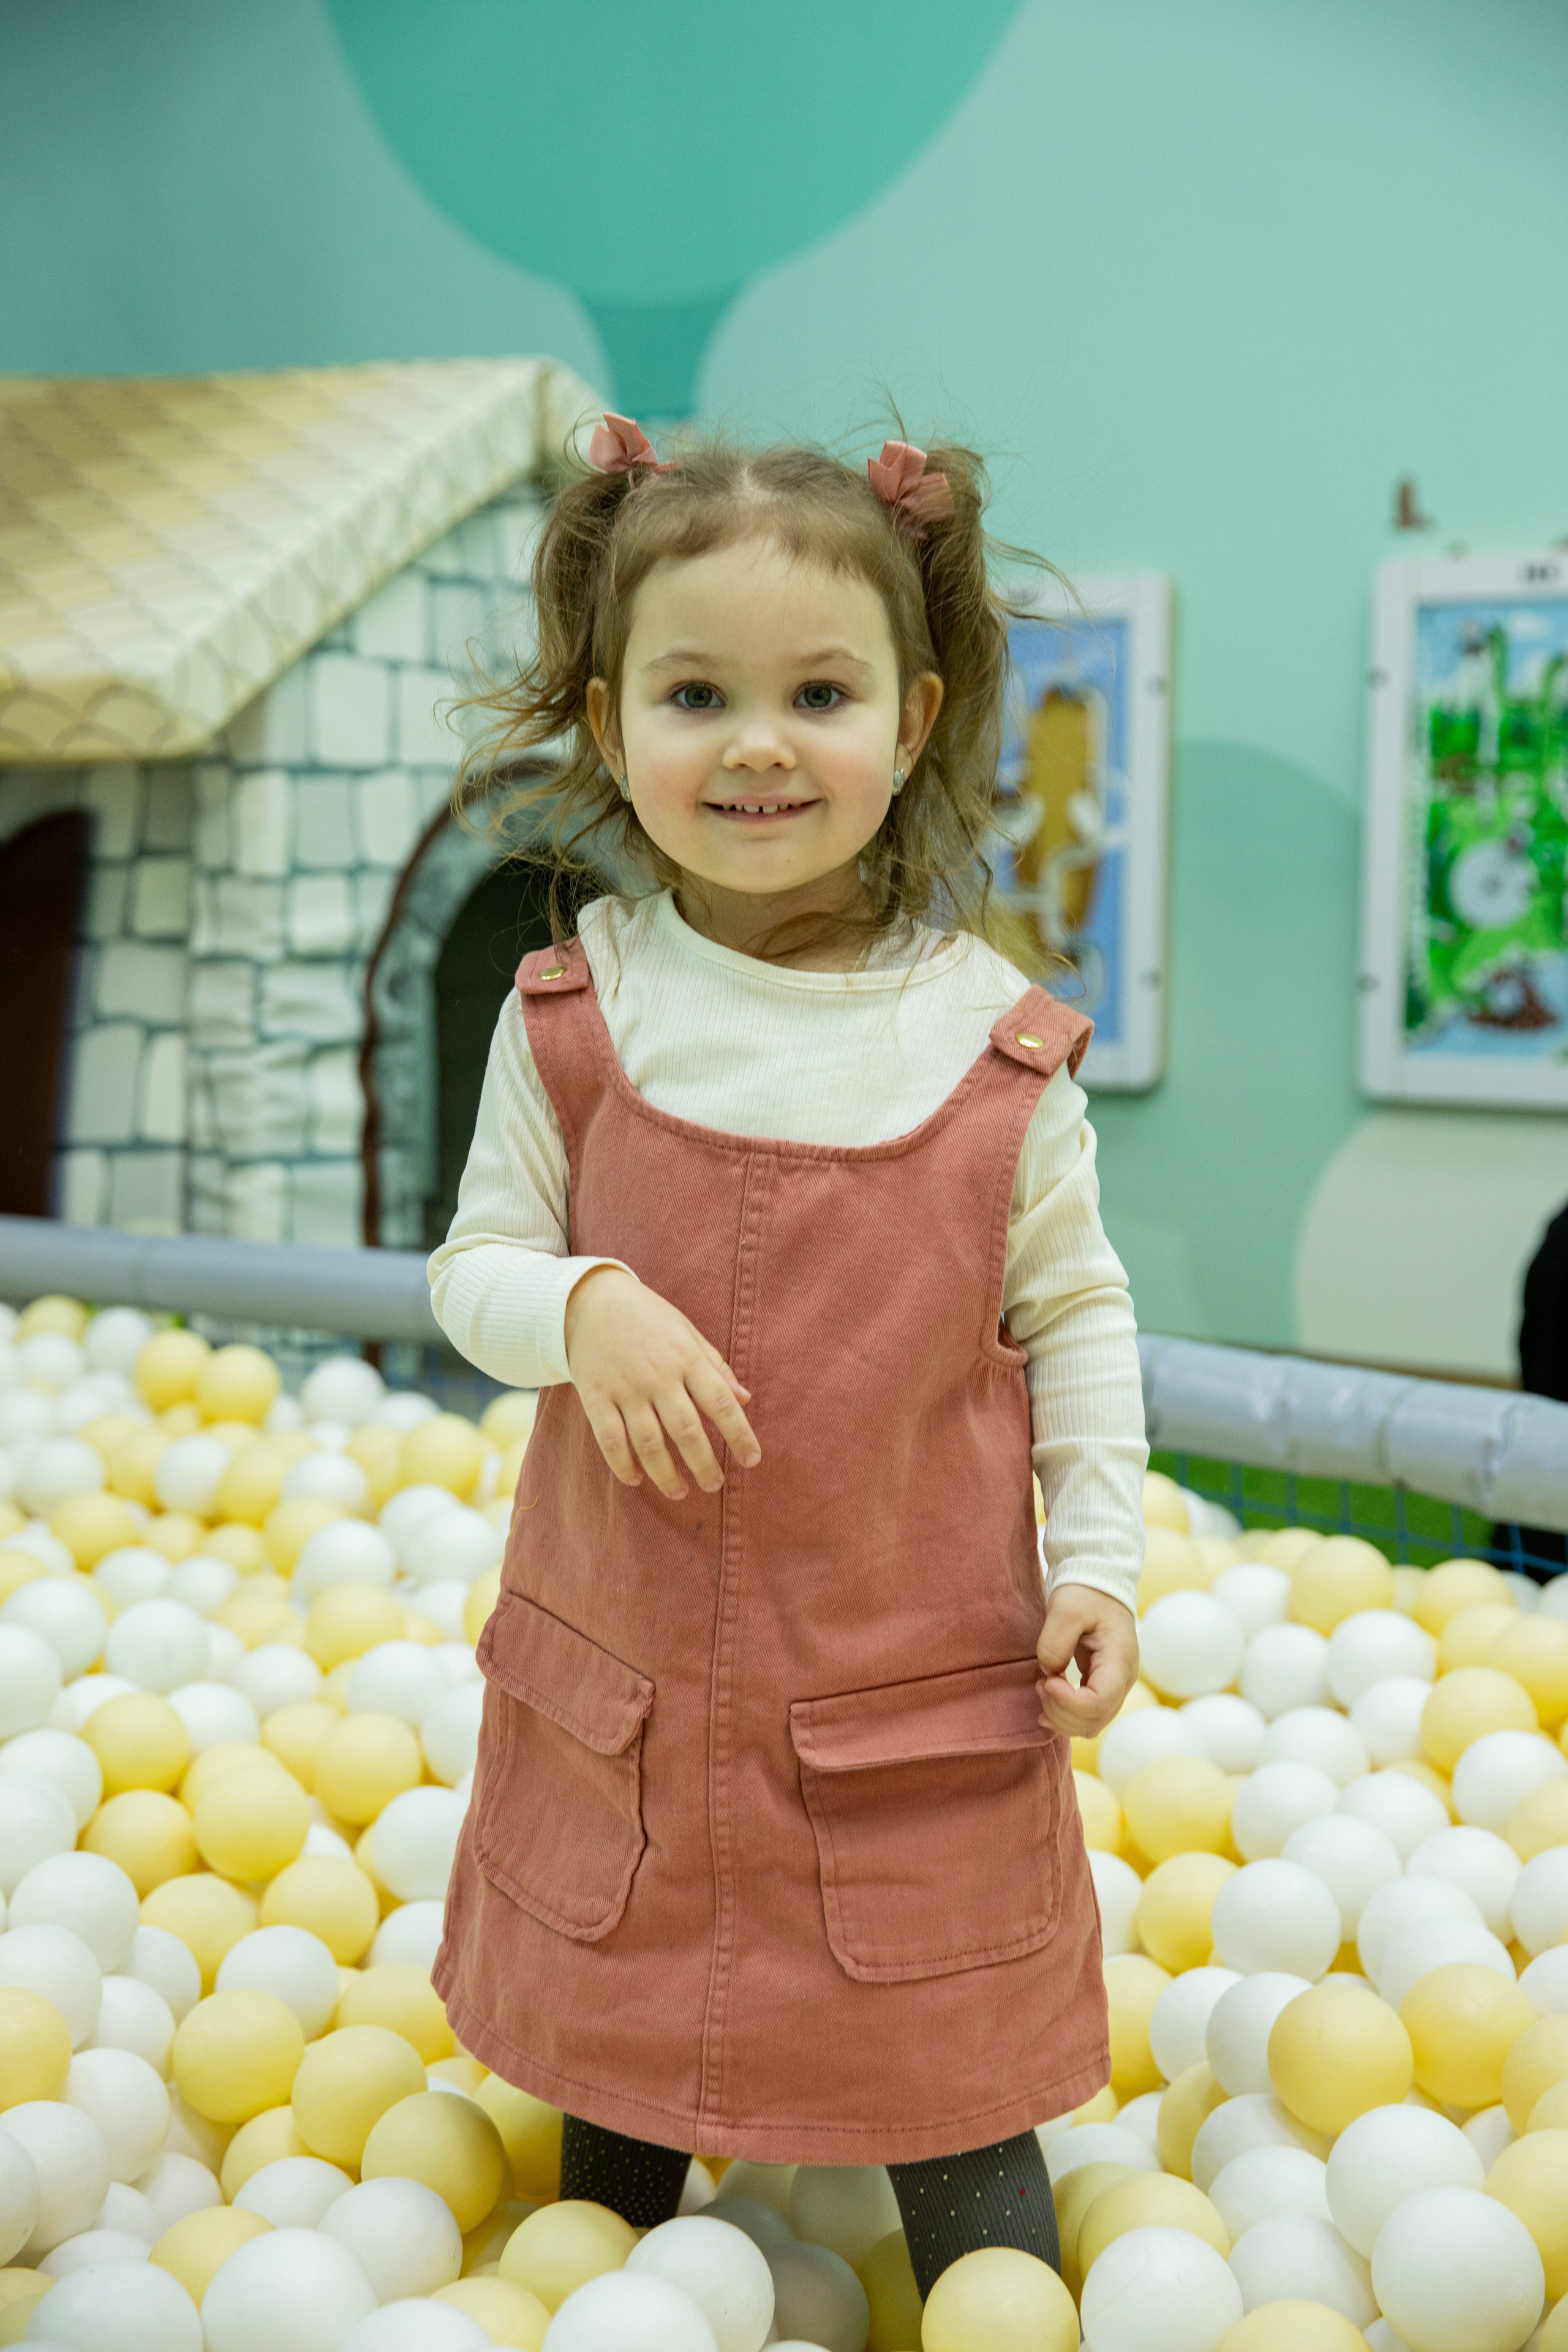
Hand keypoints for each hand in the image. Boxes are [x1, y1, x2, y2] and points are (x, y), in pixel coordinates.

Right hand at [564, 1265, 761, 1501]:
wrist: (589, 1301)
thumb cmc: (648, 1318)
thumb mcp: (687, 1332)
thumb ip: (715, 1367)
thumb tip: (745, 1399)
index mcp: (686, 1357)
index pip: (720, 1402)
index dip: (739, 1434)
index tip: (752, 1460)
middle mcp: (657, 1375)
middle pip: (686, 1430)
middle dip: (703, 1464)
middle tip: (714, 1485)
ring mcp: (624, 1388)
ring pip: (648, 1442)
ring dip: (666, 1474)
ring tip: (680, 1492)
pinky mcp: (594, 1397)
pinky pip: (610, 1439)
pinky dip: (623, 1464)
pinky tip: (636, 1479)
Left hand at [1036, 1585, 1139, 1737]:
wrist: (1098, 1584)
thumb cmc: (1085, 1592)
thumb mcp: (1066, 1608)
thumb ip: (1055, 1642)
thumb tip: (1050, 1673)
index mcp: (1119, 1659)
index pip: (1100, 1702)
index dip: (1069, 1702)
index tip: (1047, 1681)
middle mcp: (1123, 1679)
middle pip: (1095, 1719)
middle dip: (1060, 1711)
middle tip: (1040, 1683)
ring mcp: (1115, 1686)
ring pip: (1091, 1724)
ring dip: (1061, 1717)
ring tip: (1042, 1687)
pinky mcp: (1102, 1686)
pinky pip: (1087, 1716)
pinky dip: (1065, 1717)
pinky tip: (1046, 1704)